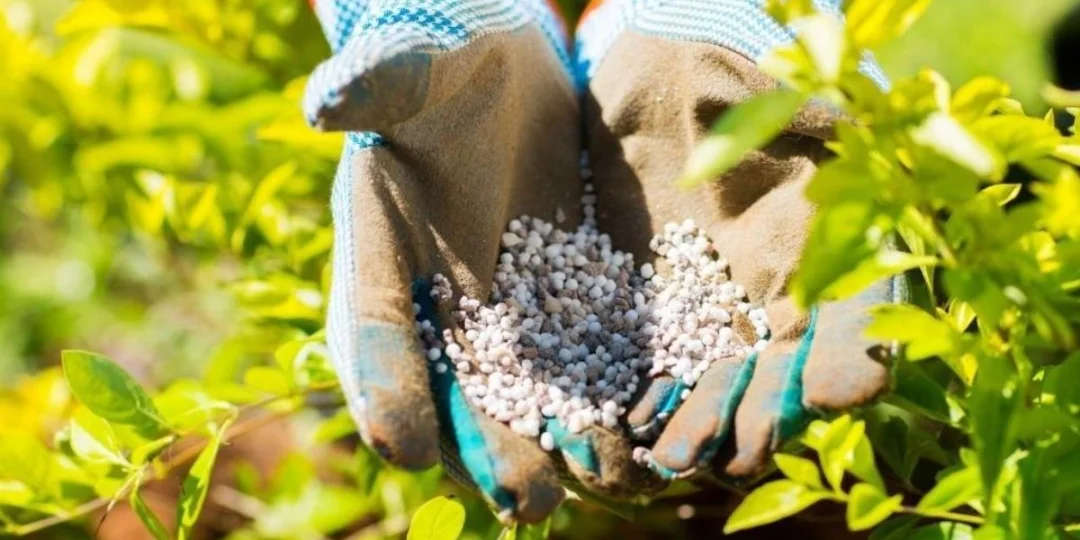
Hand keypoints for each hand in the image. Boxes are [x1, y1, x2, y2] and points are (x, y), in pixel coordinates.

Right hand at [306, 0, 657, 521]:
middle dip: (491, 447)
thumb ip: (378, 87)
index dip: (387, 387)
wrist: (502, 74)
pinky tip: (650, 431)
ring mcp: (504, 313)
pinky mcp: (565, 302)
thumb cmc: (441, 67)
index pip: (376, 332)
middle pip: (457, 392)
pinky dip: (611, 397)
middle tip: (528, 498)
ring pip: (527, 394)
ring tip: (605, 479)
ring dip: (561, 442)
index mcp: (380, 259)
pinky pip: (585, 360)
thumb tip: (326, 101)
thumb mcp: (413, 71)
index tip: (404, 443)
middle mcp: (439, 307)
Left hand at [576, 0, 897, 479]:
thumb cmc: (728, 88)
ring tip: (674, 454)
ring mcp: (714, 313)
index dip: (852, 356)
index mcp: (824, 249)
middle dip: (762, 414)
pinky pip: (653, 369)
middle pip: (779, 373)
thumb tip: (819, 203)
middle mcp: (774, 297)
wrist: (654, 86)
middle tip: (739, 450)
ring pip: (717, 385)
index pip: (854, 317)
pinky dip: (643, 400)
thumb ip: (793, 150)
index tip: (840, 389)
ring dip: (701, 425)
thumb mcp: (772, 110)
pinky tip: (627, 423)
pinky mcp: (653, 317)